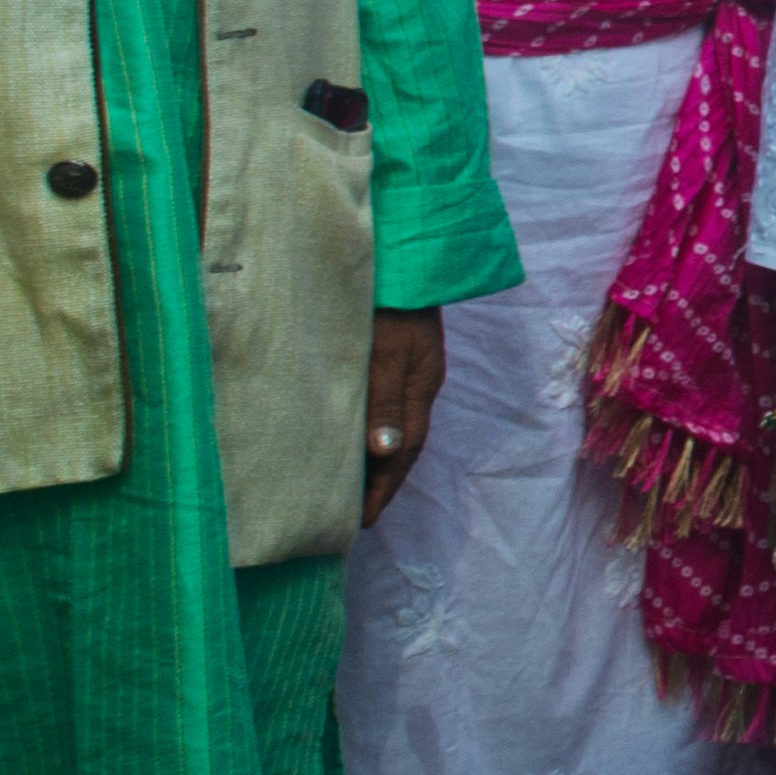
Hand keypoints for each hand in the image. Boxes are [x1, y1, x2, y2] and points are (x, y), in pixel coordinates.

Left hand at [363, 309, 441, 528]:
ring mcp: (412, 367)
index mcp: (421, 386)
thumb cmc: (387, 300)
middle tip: (357, 514)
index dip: (385, 488)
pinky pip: (388, 406)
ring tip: (354, 485)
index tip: (362, 521)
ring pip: (396, 426)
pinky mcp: (398, 353)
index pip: (404, 450)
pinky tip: (358, 435)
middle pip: (404, 444)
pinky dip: (375, 431)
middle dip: (384, 482)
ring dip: (379, 459)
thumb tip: (385, 454)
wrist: (403, 252)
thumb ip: (385, 399)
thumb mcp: (384, 351)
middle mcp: (420, 383)